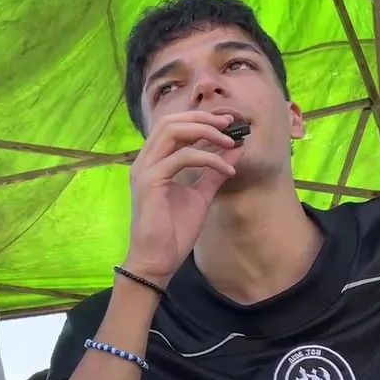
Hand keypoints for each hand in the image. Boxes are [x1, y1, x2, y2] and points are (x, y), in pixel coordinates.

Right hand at [124, 111, 242, 284]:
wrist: (158, 260)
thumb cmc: (173, 231)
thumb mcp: (200, 196)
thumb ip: (214, 173)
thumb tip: (235, 150)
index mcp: (153, 162)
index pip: (173, 126)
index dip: (200, 119)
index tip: (227, 124)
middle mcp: (145, 161)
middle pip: (170, 121)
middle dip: (202, 118)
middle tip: (229, 124)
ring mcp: (145, 169)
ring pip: (172, 131)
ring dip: (205, 132)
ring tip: (229, 142)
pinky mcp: (149, 182)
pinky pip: (181, 157)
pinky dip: (208, 159)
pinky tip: (226, 170)